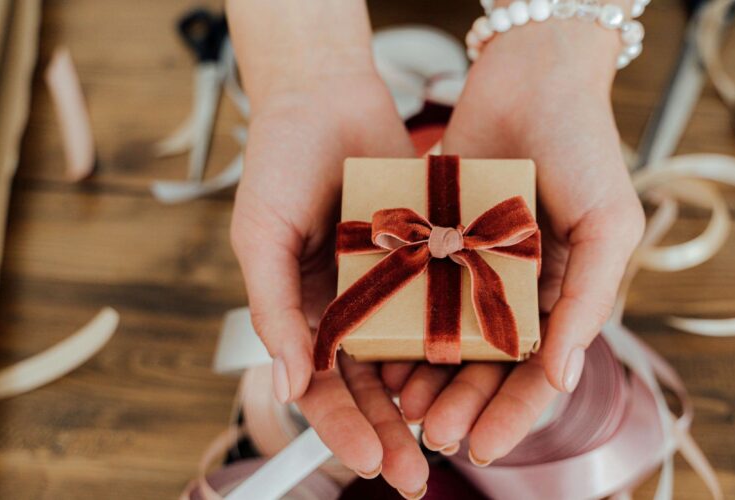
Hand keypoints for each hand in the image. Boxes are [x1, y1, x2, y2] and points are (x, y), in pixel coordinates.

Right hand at [227, 1, 428, 491]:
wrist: (326, 96)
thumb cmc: (278, 164)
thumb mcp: (261, 236)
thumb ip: (274, 310)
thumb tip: (287, 383)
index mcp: (301, 313)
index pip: (319, 386)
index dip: (341, 427)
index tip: (368, 460)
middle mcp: (347, 308)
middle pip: (369, 386)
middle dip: (389, 431)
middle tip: (415, 475)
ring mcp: (389, 286)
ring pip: (410, 356)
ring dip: (426, 398)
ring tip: (451, 437)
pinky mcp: (427, 258)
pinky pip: (442, 306)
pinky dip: (452, 340)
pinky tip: (473, 371)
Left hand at [387, 18, 644, 464]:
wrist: (533, 76)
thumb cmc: (586, 147)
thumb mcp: (608, 224)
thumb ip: (588, 300)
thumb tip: (562, 375)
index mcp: (564, 294)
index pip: (539, 371)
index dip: (514, 413)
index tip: (485, 448)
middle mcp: (519, 288)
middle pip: (487, 363)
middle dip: (462, 403)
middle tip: (432, 434)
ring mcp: (476, 265)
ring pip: (448, 335)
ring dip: (429, 374)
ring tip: (403, 406)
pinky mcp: (440, 237)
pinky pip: (419, 290)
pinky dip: (404, 322)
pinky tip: (383, 350)